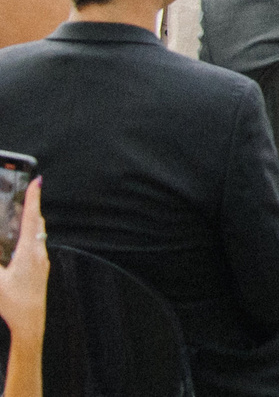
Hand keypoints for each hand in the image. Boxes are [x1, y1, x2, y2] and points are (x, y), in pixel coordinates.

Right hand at [0, 180, 44, 347]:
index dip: (33, 198)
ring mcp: (41, 261)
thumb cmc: (13, 303)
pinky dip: (30, 234)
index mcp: (29, 252)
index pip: (31, 218)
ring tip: (24, 210)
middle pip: (37, 223)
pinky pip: (36, 245)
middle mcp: (39, 253)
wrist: (31, 322)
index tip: (37, 180)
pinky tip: (22, 239)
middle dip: (32, 206)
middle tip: (29, 190)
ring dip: (31, 220)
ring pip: (38, 234)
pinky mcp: (40, 268)